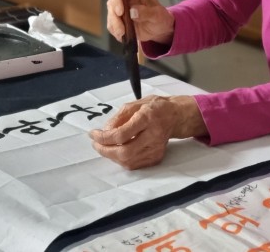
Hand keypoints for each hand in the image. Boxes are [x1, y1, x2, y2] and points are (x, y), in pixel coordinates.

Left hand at [89, 95, 206, 168]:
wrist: (176, 116)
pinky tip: (117, 151)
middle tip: (96, 144)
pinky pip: (134, 164)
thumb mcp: (136, 104)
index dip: (103, 137)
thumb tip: (105, 131)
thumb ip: (119, 117)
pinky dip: (121, 160)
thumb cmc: (155, 107)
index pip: (122, 134)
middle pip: (125, 152)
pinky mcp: (157, 157)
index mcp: (148, 118)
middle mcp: (154, 136)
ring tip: (104, 147)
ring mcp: (157, 149)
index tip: (93, 134)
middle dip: (105, 150)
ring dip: (111, 156)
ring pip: (128, 161)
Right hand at [107, 0, 174, 44]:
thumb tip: (132, 12)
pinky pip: (111, 24)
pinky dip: (115, 31)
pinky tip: (123, 36)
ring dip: (114, 25)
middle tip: (121, 29)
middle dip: (114, 16)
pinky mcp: (118, 18)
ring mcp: (120, 7)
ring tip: (123, 34)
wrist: (159, 29)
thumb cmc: (161, 18)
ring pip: (110, 14)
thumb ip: (147, 13)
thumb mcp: (158, 16)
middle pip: (112, 2)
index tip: (120, 12)